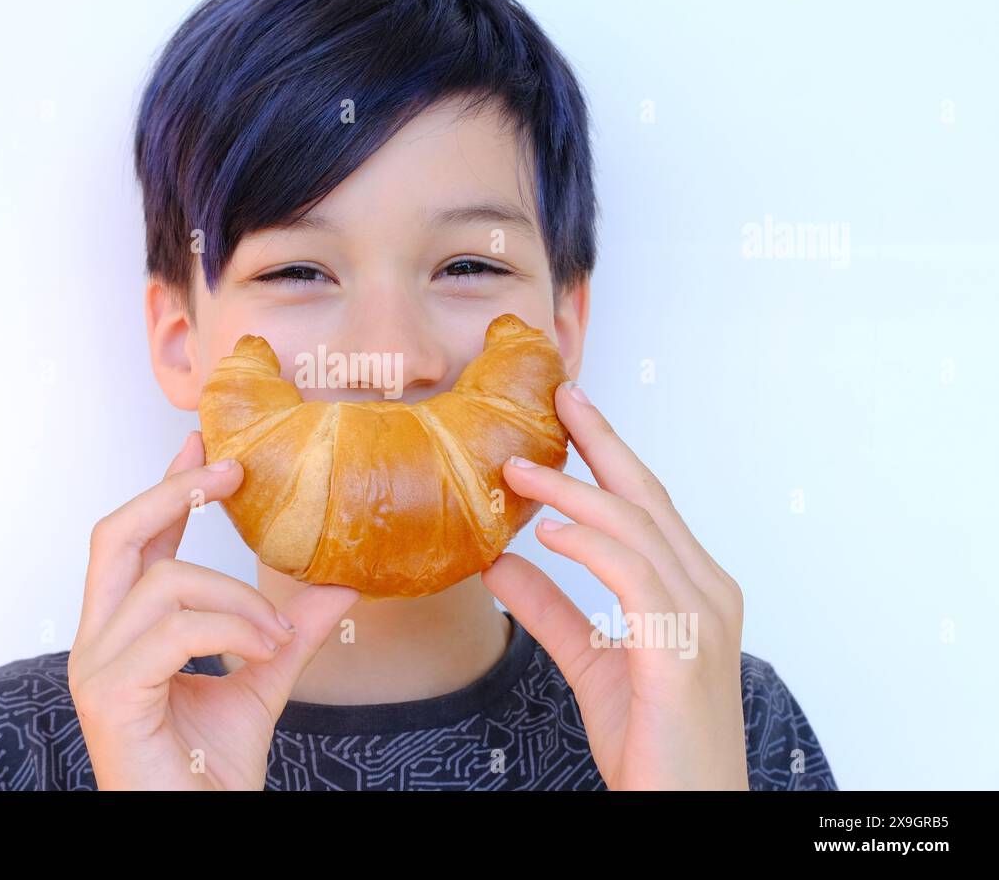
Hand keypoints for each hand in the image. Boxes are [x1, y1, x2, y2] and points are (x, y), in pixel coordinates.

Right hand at [68, 430, 359, 789]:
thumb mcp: (260, 683)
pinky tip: (263, 649)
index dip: (167, 488)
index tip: (203, 445)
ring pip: (164, 581)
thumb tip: (336, 584)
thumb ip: (285, 632)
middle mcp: (98, 642)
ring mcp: (96, 666)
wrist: (198, 831)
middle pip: (116, 535)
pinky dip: (231, 628)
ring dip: (237, 596)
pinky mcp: (109, 693)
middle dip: (175, 493)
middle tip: (232, 471)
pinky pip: (175, 629)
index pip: (136, 542)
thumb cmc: (210, 774)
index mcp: (125, 633)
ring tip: (277, 632)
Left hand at [484, 381, 748, 789]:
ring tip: (516, 471)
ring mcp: (701, 617)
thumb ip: (550, 609)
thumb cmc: (653, 742)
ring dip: (573, 492)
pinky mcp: (681, 649)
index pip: (644, 504)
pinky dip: (590, 544)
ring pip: (635, 528)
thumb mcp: (589, 662)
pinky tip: (548, 532)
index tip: (569, 412)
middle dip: (600, 441)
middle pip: (646, 496)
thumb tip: (501, 561)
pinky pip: (633, 576)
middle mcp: (706, 590)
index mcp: (690, 588)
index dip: (607, 454)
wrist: (688, 810)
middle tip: (556, 396)